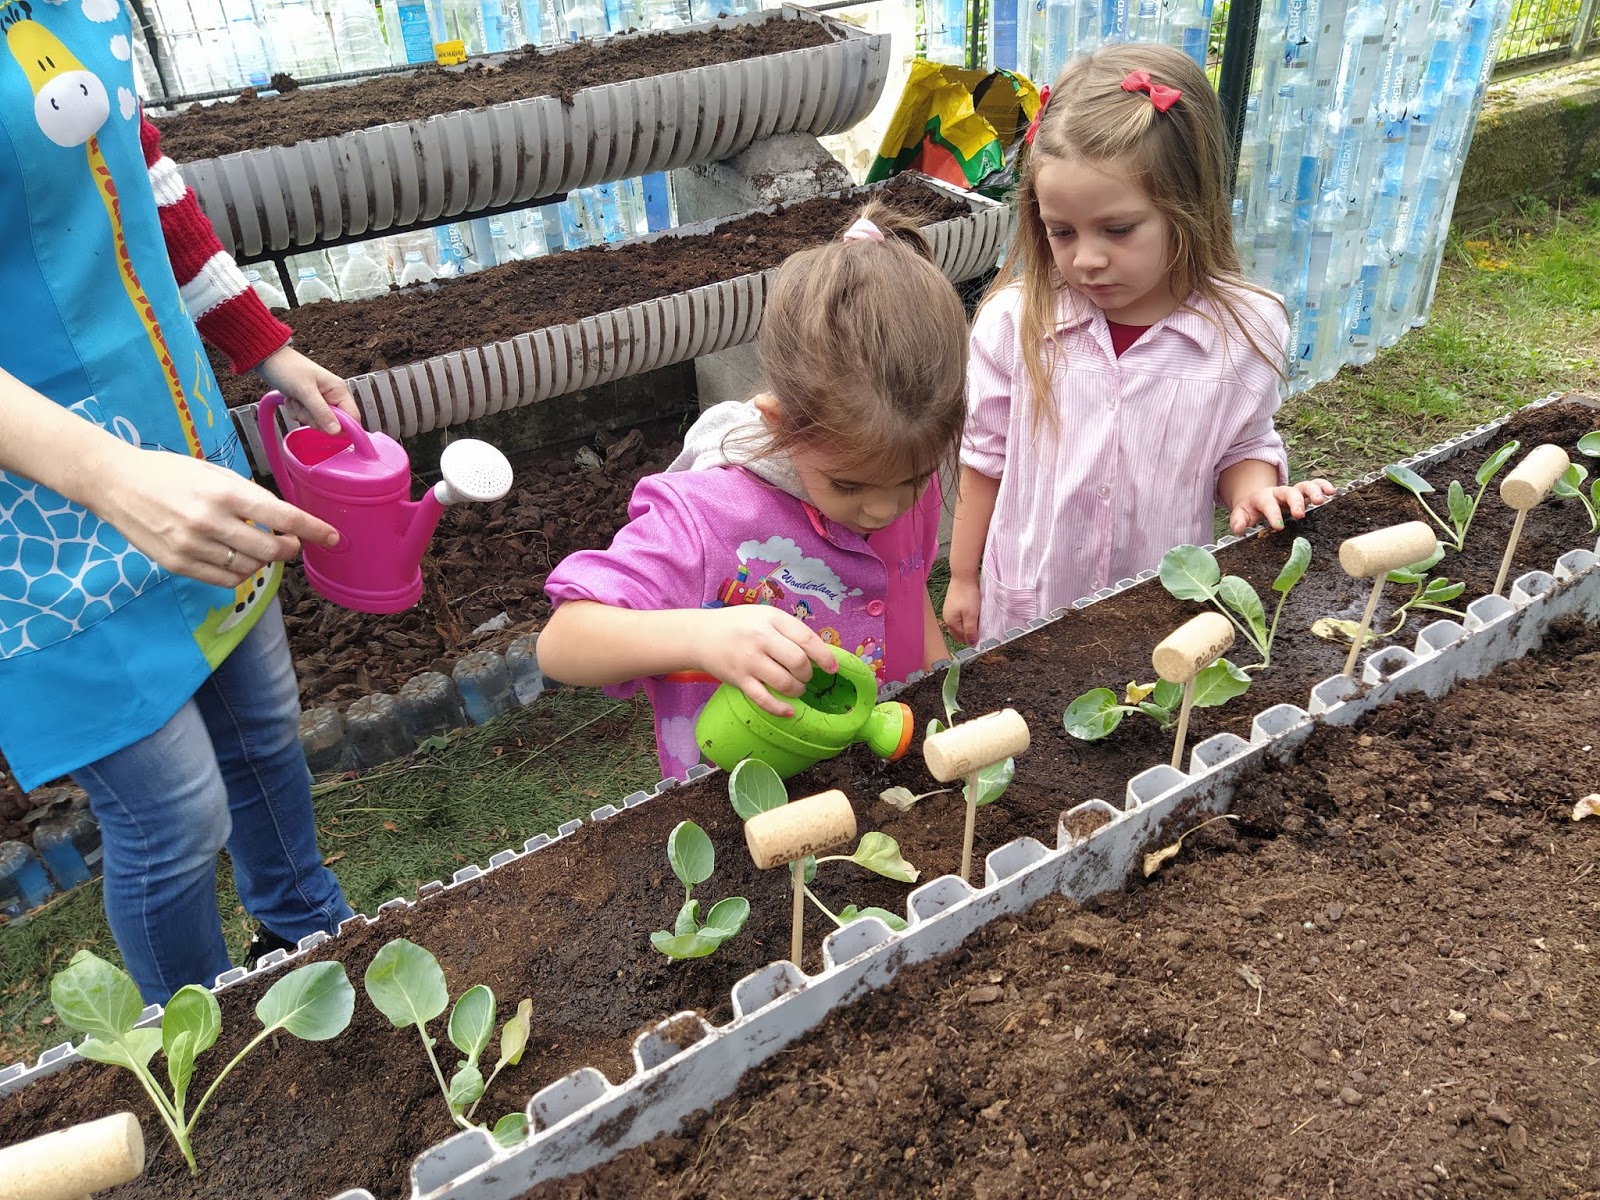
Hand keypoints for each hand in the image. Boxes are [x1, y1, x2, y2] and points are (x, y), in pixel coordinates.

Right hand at [93, 441, 339, 587]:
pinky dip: (241, 574)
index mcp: (223, 493)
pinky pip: (226, 580)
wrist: (115, 483)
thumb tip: (285, 520)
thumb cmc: (170, 473)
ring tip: (258, 547)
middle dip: (290, 549)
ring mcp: (192, 546)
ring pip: (250, 568)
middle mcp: (210, 521)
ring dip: (264, 562)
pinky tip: (238, 559)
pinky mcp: (177, 564)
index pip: (282, 517)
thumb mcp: (215, 474)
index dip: (313, 529)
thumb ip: (250, 497)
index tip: (332, 537)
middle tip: (291, 543)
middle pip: (271, 550)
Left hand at [254, 345, 358, 434]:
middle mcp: (333, 396)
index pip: (352, 417)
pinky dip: (296, 412)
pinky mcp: (309, 404)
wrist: (269, 359)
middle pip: (333, 423)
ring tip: (296, 398)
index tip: (325, 426)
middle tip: (304, 405)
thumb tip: (336, 431)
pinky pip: (306, 418)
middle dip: (315, 418)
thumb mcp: (305, 391)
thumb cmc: (288, 368)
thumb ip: (322, 412)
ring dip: (302, 414)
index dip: (342, 426)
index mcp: (339, 390)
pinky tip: (292, 399)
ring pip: (318, 422)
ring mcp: (321, 400)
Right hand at [695, 606, 837, 717]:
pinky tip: (789, 711)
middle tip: (804, 676)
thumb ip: (789, 631)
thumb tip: (818, 653)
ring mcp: (749, 660)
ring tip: (795, 688)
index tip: (832, 668)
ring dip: (797, 690)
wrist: (700, 635)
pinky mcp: (739, 680)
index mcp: (772, 619)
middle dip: (808, 675)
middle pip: (798, 663)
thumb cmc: (738, 625)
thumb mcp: (765, 616)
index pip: (807, 638)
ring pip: (785, 683)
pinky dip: (780, 708)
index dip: (824, 656)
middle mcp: (761, 639)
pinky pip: (764, 699)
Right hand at [942, 575, 980, 646]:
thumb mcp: (971, 616)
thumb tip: (972, 644)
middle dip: (969, 634)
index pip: (961, 638)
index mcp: (950, 623)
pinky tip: (973, 614)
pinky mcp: (952, 604)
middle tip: (981, 630)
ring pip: (960, 624)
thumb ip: (971, 631)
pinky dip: (966, 618)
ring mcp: (949, 611)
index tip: (983, 637)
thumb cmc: (967, 596)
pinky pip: (959, 616)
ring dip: (968, 625)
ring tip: (978, 621)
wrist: (963, 576)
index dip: (972, 639)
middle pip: (959, 632)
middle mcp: (947, 618)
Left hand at [1229, 478, 1336, 534]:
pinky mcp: (1304, 494)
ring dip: (1314, 491)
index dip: (1273, 514)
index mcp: (1263, 498)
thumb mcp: (1241, 515)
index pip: (1268, 504)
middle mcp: (1280, 493)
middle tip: (1300, 514)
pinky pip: (1316, 485)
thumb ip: (1239, 521)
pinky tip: (1333, 492)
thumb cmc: (1250, 510)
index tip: (1278, 526)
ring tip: (1322, 501)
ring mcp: (1293, 492)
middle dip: (1296, 502)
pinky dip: (1324, 486)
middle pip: (1289, 492)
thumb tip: (1239, 530)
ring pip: (1305, 485)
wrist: (1256, 500)